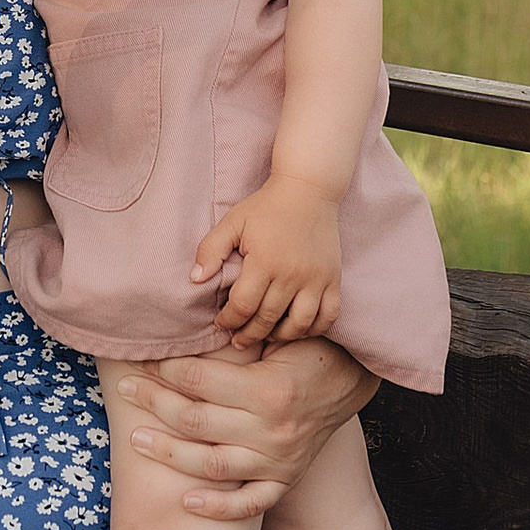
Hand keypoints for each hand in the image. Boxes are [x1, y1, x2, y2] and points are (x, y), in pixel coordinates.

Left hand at [114, 339, 378, 519]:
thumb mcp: (277, 334)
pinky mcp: (285, 480)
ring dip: (169, 453)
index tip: (142, 359)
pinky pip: (250, 503)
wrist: (352, 379)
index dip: (165, 369)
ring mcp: (279, 460)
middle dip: (154, 403)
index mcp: (269, 389)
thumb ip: (236, 337)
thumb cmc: (307, 348)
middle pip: (197, 420)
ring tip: (135, 439)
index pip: (201, 381)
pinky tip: (186, 502)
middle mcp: (273, 430)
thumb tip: (181, 326)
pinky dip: (219, 507)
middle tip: (126, 389)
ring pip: (212, 465)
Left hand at [192, 171, 342, 352]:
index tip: (222, 323)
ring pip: (299, 324)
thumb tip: (196, 279)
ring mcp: (316, 278)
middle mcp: (292, 273)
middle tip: (238, 340)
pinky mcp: (333, 278)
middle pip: (268, 320)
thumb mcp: (233, 222)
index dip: (229, 320)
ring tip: (267, 337)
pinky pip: (329, 315)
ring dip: (280, 337)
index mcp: (264, 261)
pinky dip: (314, 329)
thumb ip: (211, 249)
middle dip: (249, 335)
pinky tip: (298, 328)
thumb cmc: (266, 207)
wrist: (308, 189)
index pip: (243, 306)